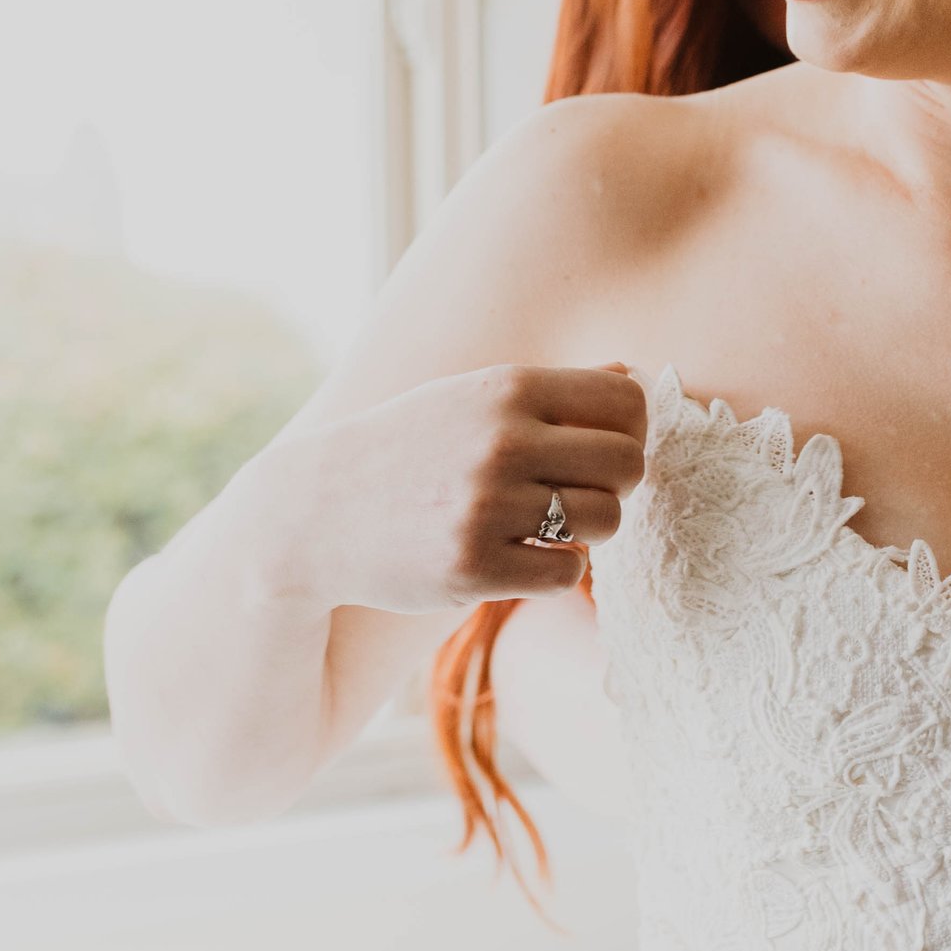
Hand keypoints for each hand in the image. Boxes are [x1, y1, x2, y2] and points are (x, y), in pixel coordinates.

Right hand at [284, 364, 649, 616]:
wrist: (318, 513)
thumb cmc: (409, 449)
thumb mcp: (470, 395)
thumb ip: (552, 388)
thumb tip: (632, 376)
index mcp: (508, 388)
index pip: (627, 403)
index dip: (628, 430)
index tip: (600, 448)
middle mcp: (503, 442)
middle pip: (628, 464)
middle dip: (615, 483)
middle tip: (577, 493)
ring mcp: (487, 507)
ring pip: (606, 521)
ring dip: (587, 530)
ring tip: (545, 525)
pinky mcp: (473, 568)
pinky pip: (567, 574)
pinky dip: (554, 571)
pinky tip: (519, 558)